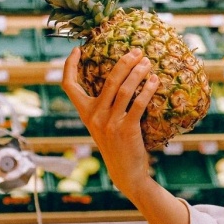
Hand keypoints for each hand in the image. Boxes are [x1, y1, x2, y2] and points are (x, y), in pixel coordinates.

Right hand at [61, 46, 159, 198]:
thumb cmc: (117, 145)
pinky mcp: (126, 129)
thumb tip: (118, 80)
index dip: (69, 66)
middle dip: (124, 62)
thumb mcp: (103, 125)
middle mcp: (95, 116)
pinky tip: (155, 81)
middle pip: (107, 80)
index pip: (69, 86)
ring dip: (138, 72)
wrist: (125, 173)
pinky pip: (138, 104)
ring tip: (147, 62)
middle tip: (137, 51)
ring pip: (124, 89)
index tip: (77, 50)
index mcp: (85, 114)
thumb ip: (104, 107)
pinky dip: (147, 90)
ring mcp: (109, 123)